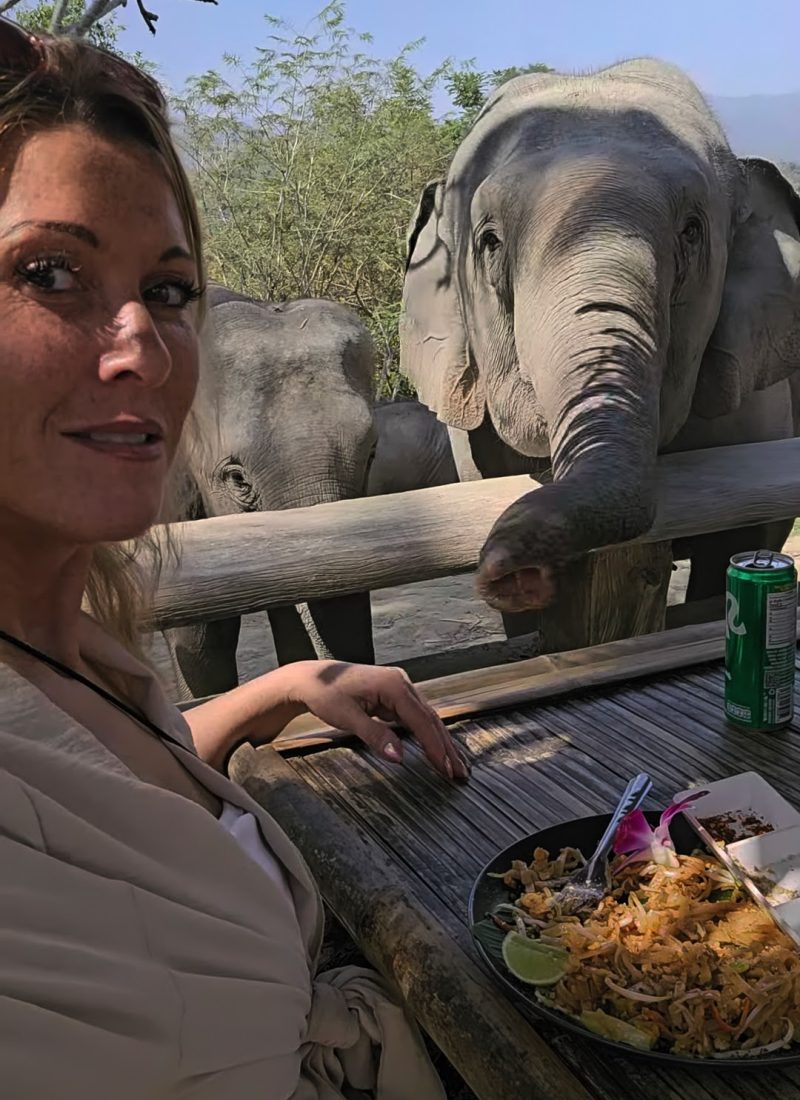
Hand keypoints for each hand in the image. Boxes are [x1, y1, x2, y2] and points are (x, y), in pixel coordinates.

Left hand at [280, 660, 469, 781]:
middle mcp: (402, 682)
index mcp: (393, 685)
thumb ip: (375, 736)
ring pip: (427, 717)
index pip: (422, 720)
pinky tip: (436, 748)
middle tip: (459, 773)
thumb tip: (399, 757)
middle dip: (446, 747)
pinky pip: (417, 716)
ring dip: (440, 741)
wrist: (311, 678)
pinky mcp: (394, 694)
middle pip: (431, 718)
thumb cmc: (325, 693)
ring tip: (454, 765)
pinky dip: (428, 733)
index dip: (435, 746)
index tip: (446, 768)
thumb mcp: (347, 717)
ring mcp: (400, 687)